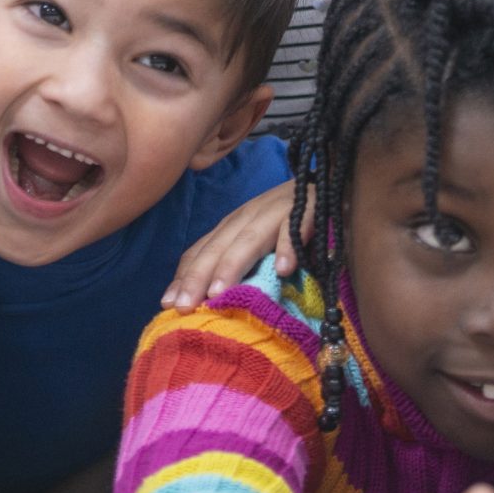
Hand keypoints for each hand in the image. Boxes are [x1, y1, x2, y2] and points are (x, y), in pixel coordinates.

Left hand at [165, 180, 300, 309]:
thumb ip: (236, 265)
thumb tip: (209, 302)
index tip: (168, 305)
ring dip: (232, 264)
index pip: (201, 251)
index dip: (184, 277)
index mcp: (232, 226)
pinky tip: (284, 270)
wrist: (326, 185)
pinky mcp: (308, 209)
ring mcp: (276, 211)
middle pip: (218, 247)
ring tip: (218, 293)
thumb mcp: (255, 242)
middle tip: (182, 307)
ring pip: (249, 238)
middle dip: (197, 277)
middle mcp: (248, 217)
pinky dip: (289, 246)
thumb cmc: (286, 221)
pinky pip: (295, 227)